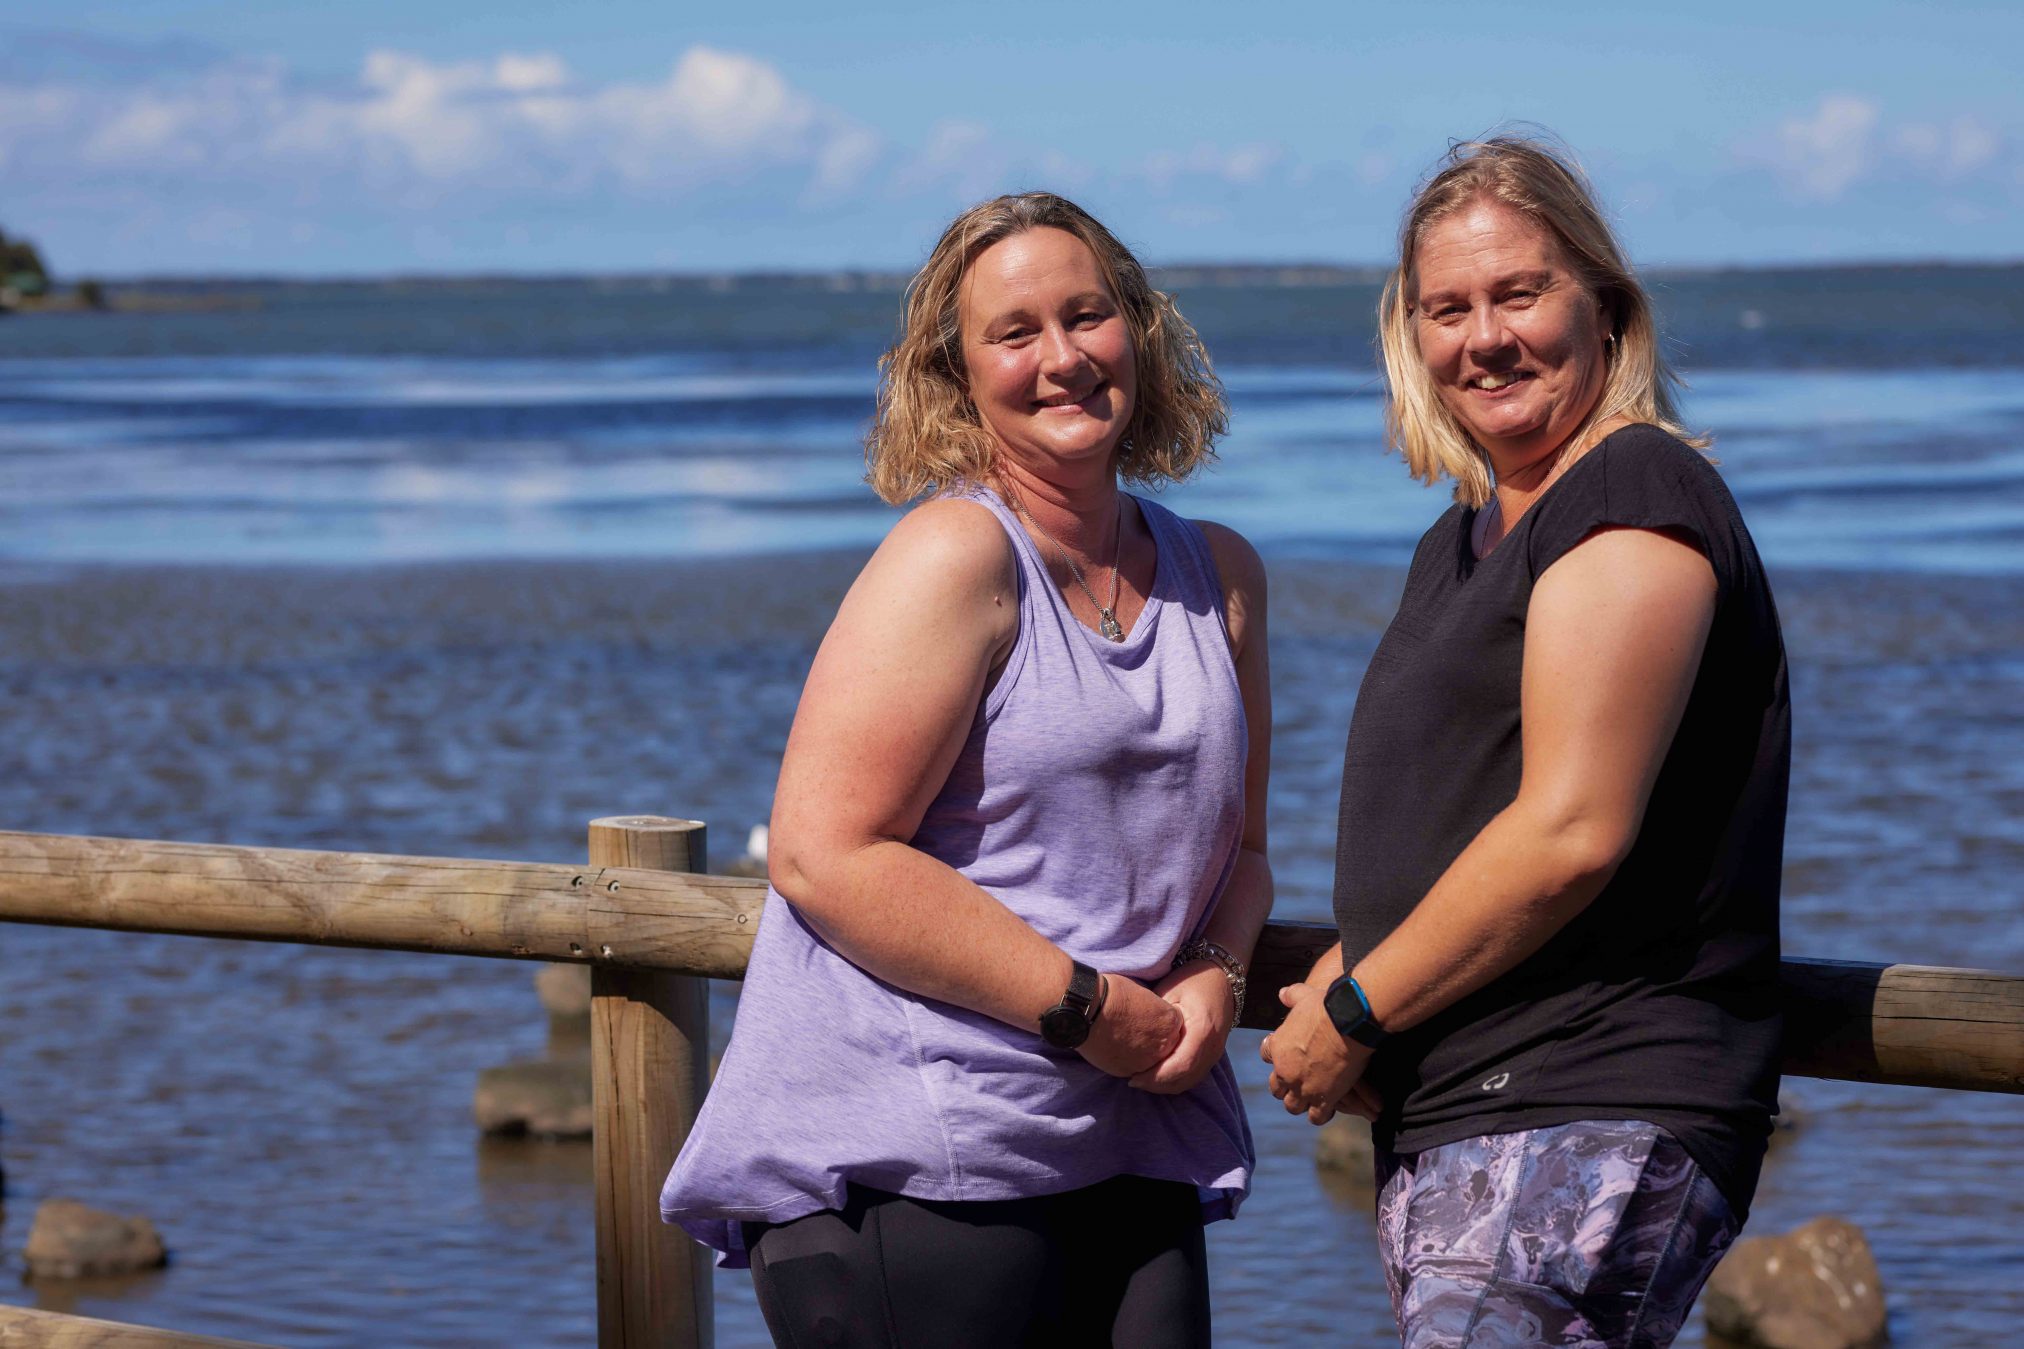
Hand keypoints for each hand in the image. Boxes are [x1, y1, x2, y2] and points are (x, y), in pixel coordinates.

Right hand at [1077, 974, 1183, 1078]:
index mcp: (1170, 1021)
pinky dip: (1126, 1061)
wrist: (1087, 1009)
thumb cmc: (1112, 994)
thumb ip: (1152, 1009)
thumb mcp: (1142, 993)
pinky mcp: (1129, 1071)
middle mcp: (1165, 1044)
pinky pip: (1133, 1069)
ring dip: (1141, 1054)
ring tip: (1123, 1040)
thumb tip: (1149, 1014)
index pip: (1173, 1025)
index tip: (1146, 1018)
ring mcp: (1147, 1061)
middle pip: (1165, 1045)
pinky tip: (1114, 1048)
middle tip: (1134, 1030)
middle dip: (1153, 1040)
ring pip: (1150, 1061)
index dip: (1158, 1021)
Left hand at [1128, 960, 1235, 1094]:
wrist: (1220, 977)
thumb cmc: (1191, 979)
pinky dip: (1176, 1080)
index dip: (1156, 1076)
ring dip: (1166, 1085)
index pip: (1180, 1065)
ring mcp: (1216, 1052)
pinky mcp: (1213, 1054)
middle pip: (1185, 1078)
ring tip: (1142, 1080)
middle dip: (1157, 1085)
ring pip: (1190, 1081)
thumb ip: (1156, 1018)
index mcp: (1202, 1030)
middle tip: (1133, 1081)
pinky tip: (1158, 1075)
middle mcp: (1213, 1047)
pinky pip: (1195, 1075)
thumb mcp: (1170, 992)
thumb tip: (1134, 1040)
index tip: (1134, 1077)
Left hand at [1259, 980, 1370, 1124]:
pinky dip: (1320, 1115)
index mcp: (1278, 1047)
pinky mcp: (1323, 1099)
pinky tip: (1328, 1109)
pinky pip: (1316, 1117)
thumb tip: (1283, 993)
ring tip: (1310, 1101)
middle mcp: (1285, 1071)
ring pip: (1293, 1106)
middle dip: (1285, 1087)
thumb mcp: (1303, 995)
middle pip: (1276, 1088)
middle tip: (1297, 1084)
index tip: (1283, 1056)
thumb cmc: (1325, 1006)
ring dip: (1300, 1104)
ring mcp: (1303, 1087)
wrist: (1346, 1022)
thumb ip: (1291, 996)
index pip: (1266, 1054)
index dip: (1274, 1056)